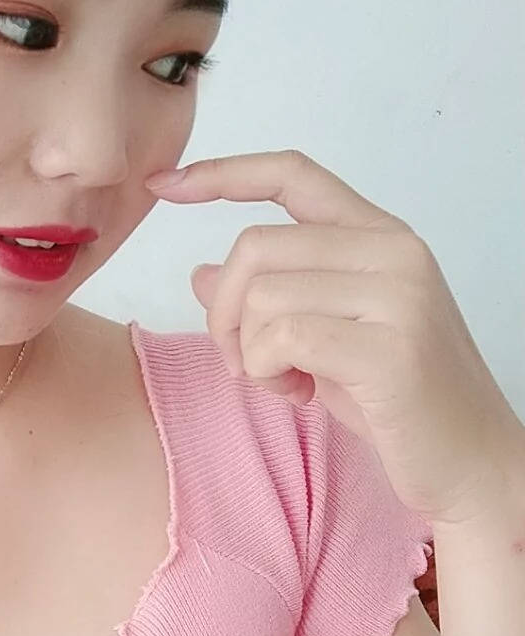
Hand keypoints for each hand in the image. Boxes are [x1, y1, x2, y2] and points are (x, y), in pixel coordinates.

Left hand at [146, 149, 524, 526]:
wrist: (471, 462)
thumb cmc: (399, 403)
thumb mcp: (323, 341)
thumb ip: (273, 299)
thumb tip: (201, 274)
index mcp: (381, 237)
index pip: (293, 174)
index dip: (222, 173)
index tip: (164, 185)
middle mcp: (395, 252)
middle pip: (255, 246)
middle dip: (223, 313)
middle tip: (243, 363)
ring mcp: (398, 297)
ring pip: (261, 296)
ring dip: (247, 353)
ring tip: (284, 383)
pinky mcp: (389, 349)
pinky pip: (281, 338)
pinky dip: (266, 372)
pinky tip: (299, 394)